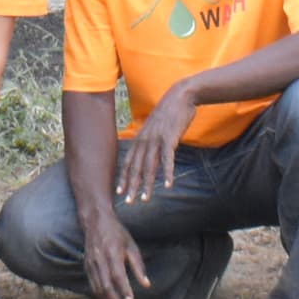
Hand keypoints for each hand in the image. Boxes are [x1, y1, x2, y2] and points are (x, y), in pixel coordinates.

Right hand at [80, 196, 150, 298]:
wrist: (95, 221)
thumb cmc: (117, 234)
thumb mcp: (132, 246)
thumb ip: (139, 266)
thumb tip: (147, 285)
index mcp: (112, 252)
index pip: (117, 275)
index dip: (124, 289)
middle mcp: (99, 259)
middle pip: (105, 286)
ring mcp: (91, 263)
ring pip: (97, 288)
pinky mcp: (86, 266)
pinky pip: (93, 285)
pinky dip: (101, 296)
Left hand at [115, 88, 197, 202]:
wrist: (180, 96)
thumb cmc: (168, 113)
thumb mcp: (154, 128)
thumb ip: (149, 141)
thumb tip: (146, 154)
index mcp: (140, 138)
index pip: (128, 162)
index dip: (123, 178)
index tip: (119, 193)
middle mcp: (145, 140)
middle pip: (135, 167)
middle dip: (131, 186)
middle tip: (128, 202)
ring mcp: (156, 139)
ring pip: (149, 166)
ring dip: (147, 184)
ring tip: (145, 199)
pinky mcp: (170, 138)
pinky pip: (167, 159)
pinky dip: (167, 172)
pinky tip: (167, 185)